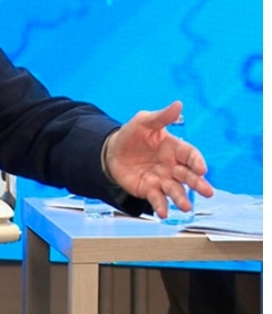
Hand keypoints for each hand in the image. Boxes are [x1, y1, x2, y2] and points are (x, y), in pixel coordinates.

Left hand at [104, 101, 214, 217]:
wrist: (111, 151)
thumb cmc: (131, 135)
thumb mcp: (144, 121)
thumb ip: (162, 116)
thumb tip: (178, 104)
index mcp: (174, 148)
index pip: (190, 155)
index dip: (197, 162)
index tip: (202, 169)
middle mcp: (172, 166)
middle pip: (188, 176)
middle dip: (198, 184)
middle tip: (207, 192)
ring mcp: (162, 179)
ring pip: (175, 190)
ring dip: (181, 198)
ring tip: (185, 206)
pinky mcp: (149, 189)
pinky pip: (157, 199)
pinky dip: (161, 206)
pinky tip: (164, 213)